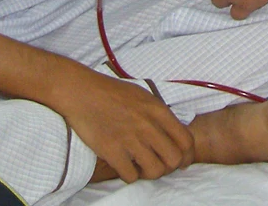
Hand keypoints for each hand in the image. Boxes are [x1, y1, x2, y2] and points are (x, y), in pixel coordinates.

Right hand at [54, 67, 194, 182]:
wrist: (81, 92)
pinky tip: (125, 166)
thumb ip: (159, 114)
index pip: (186, 140)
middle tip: (158, 163)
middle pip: (174, 159)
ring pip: (155, 171)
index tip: (180, 161)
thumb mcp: (143, 96)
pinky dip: (130, 175)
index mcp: (157, 110)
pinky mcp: (111, 150)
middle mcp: (148, 125)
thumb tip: (173, 133)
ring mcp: (130, 138)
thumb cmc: (112, 92)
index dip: (186, 156)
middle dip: (169, 166)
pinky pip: (131, 175)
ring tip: (141, 166)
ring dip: (150, 173)